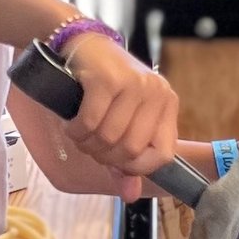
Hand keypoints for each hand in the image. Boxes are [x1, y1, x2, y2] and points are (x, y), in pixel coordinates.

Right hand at [50, 35, 182, 184]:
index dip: (137, 168)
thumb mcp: (123, 119)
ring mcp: (132, 84)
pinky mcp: (107, 79)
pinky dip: (76, 131)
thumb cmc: (105, 84)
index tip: (116, 162)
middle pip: (131, 150)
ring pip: (109, 138)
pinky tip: (71, 125)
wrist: (83, 43)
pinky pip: (90, 123)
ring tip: (80, 134)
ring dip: (87, 144)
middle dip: (104, 156)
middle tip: (91, 146)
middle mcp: (155, 92)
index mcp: (167, 103)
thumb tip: (130, 195)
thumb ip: (128, 160)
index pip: (163, 155)